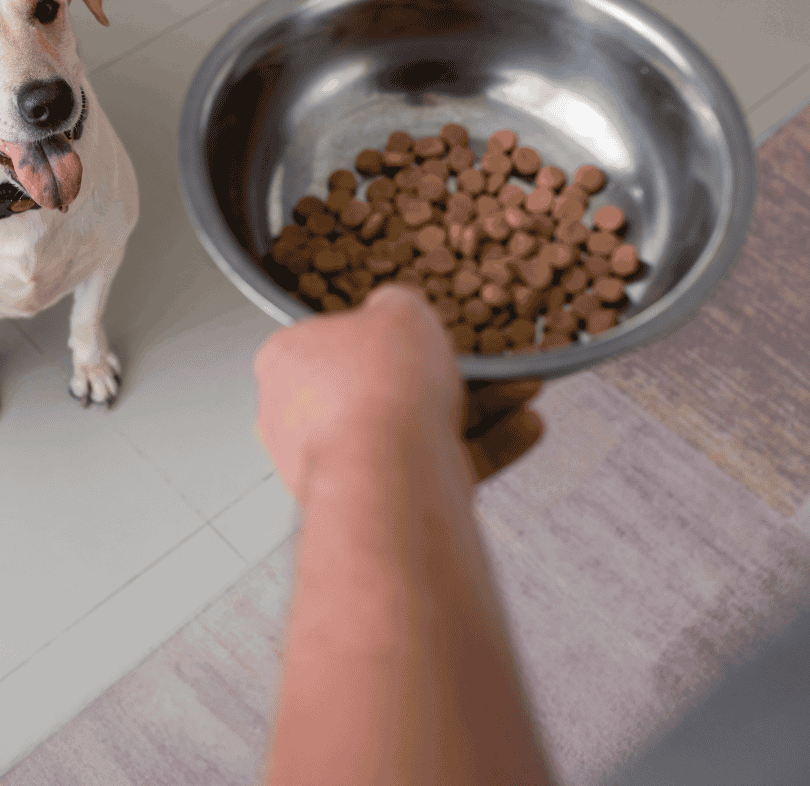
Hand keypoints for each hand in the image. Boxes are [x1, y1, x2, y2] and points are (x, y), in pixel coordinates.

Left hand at [253, 283, 543, 501]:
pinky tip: (524, 427)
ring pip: (413, 428)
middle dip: (439, 375)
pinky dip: (482, 447)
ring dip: (476, 408)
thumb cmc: (379, 384)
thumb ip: (397, 305)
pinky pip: (434, 467)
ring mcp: (336, 465)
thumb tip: (396, 309)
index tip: (417, 334)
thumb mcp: (399, 308)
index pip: (331, 339)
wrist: (391, 472)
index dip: (381, 333)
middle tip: (478, 362)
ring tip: (519, 389)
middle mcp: (297, 418)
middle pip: (378, 387)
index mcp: (286, 362)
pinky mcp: (379, 502)